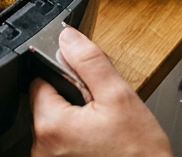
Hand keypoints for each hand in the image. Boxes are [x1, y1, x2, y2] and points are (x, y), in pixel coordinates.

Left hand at [31, 26, 171, 156]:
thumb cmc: (140, 156)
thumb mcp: (120, 99)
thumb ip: (90, 62)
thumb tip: (67, 37)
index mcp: (49, 124)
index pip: (40, 80)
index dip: (66, 77)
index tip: (87, 87)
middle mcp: (40, 147)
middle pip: (47, 103)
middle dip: (73, 101)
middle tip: (102, 113)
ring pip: (56, 124)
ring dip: (76, 121)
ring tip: (105, 132)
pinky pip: (62, 143)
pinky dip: (77, 140)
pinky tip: (100, 144)